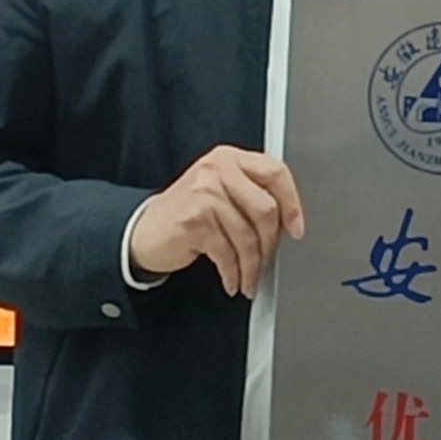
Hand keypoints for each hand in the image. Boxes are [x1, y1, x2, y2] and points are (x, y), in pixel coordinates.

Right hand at [128, 147, 305, 295]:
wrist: (143, 231)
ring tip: (249, 279)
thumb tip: (289, 220)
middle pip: (266, 208)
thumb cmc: (187, 212)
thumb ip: (250, 192)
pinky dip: (233, 274)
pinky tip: (232, 281)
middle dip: (271, 243)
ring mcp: (205, 193)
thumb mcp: (219, 189)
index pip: (276, 172)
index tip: (297, 228)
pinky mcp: (194, 220)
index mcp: (230, 158)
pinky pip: (227, 254)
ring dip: (252, 266)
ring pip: (248, 236)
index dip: (292, 203)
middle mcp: (218, 169)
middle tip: (268, 261)